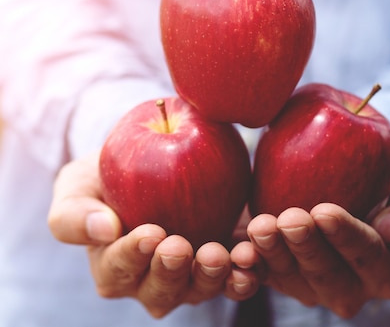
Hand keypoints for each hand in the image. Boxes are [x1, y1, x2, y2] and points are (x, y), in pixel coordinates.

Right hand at [47, 151, 261, 317]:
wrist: (155, 162)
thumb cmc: (107, 176)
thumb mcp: (78, 185)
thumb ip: (75, 212)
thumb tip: (103, 229)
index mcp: (112, 268)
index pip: (118, 269)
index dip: (133, 255)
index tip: (150, 233)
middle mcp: (151, 282)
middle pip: (161, 290)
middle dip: (172, 271)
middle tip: (180, 246)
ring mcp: (190, 278)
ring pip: (200, 290)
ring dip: (212, 276)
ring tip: (220, 254)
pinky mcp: (224, 266)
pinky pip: (236, 279)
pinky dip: (245, 272)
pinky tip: (251, 255)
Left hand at [246, 148, 389, 317]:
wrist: (359, 174)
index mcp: (389, 269)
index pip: (369, 256)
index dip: (348, 238)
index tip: (325, 210)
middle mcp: (353, 286)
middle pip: (328, 277)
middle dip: (305, 249)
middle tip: (288, 218)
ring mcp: (314, 284)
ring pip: (292, 280)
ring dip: (273, 255)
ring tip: (259, 225)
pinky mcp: (282, 272)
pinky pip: (263, 276)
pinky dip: (248, 265)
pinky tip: (236, 247)